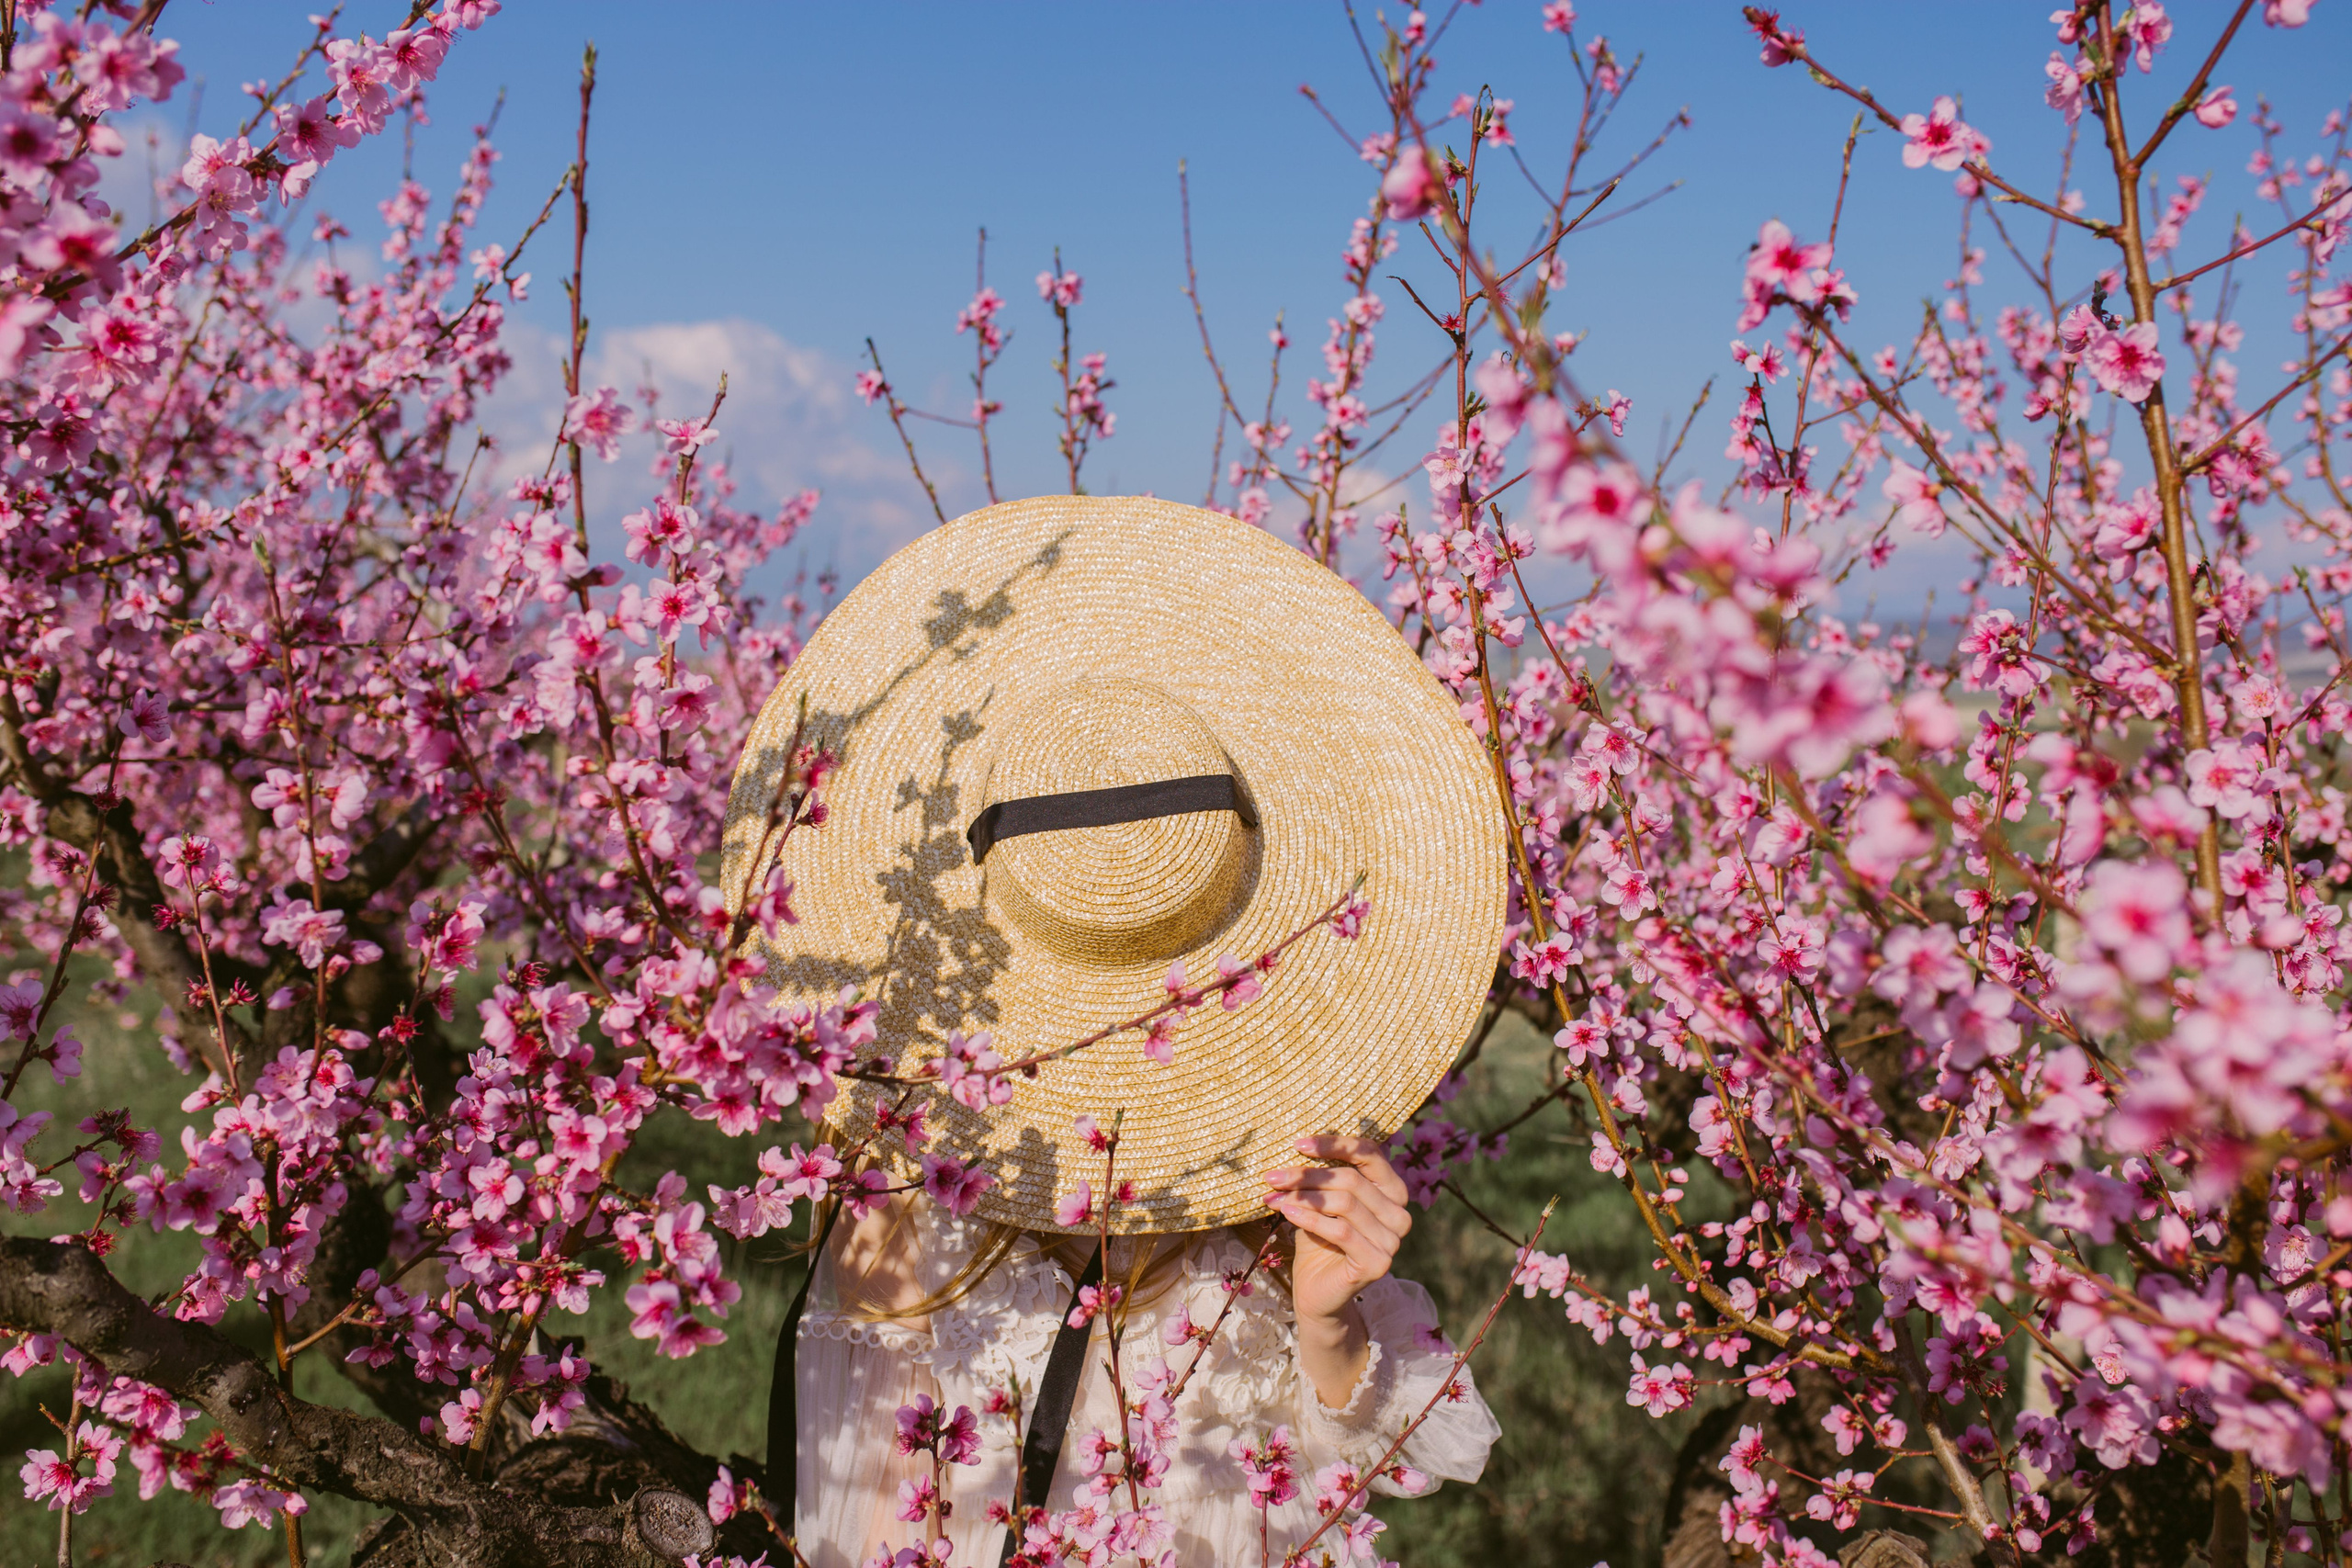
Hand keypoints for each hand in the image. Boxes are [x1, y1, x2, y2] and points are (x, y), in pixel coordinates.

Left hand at [1264, 1134, 1412, 1327]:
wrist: (1315, 1291)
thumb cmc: (1318, 1240)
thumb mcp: (1319, 1200)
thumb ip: (1320, 1176)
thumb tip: (1299, 1144)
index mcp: (1392, 1190)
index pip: (1370, 1153)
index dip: (1335, 1144)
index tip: (1298, 1144)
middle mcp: (1399, 1214)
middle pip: (1352, 1179)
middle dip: (1308, 1175)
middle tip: (1273, 1176)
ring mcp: (1392, 1241)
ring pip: (1345, 1203)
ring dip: (1304, 1196)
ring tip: (1275, 1196)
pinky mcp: (1378, 1263)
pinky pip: (1341, 1231)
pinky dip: (1310, 1219)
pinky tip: (1286, 1212)